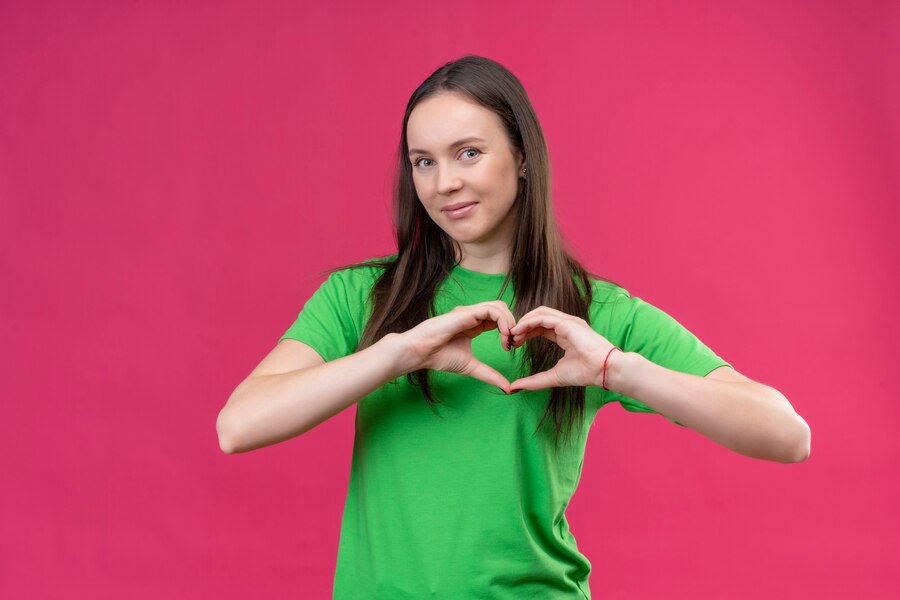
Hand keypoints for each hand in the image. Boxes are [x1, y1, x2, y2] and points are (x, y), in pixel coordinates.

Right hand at [397, 300, 516, 393]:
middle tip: (513, 343)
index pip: (498, 320)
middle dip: (513, 324)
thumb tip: (507, 389)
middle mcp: (473, 315)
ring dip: (510, 322)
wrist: (420, 353)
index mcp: (474, 325)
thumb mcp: (472, 367)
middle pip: (501, 309)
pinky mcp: (466, 312)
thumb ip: (489, 375)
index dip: (509, 331)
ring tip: (508, 340)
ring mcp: (469, 312)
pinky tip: (503, 336)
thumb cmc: (439, 357)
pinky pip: (492, 310)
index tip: (510, 348)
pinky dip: (503, 321)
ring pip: (499, 306)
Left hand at [507, 306, 615, 391]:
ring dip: (523, 322)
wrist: (603, 371)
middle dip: (522, 326)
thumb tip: (514, 387)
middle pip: (538, 318)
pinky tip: (519, 330)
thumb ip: (534, 381)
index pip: (540, 327)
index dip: (525, 333)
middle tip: (510, 338)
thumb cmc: (585, 373)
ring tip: (512, 334)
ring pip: (539, 313)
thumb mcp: (553, 377)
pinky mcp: (568, 323)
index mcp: (564, 334)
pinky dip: (529, 321)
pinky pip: (543, 317)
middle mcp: (566, 325)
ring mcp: (568, 322)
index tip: (514, 344)